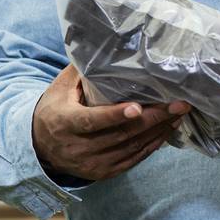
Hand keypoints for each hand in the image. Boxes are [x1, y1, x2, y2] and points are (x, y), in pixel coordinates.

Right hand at [30, 65, 188, 182]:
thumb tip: (104, 45)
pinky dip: (152, 146)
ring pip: (131, 148)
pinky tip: (166, 131)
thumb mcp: (60, 88)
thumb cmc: (55, 110)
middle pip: (121, 134)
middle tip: (178, 105)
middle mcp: (79, 147)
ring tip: (178, 115)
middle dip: (153, 119)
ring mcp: (92, 163)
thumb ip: (81, 71)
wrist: (40, 148)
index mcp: (66, 123)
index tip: (138, 108)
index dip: (115, 115)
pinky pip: (133, 160)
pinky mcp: (103, 173)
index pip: (93, 121)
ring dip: (158, 132)